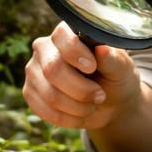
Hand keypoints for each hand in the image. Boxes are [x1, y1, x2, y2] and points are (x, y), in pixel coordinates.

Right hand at [22, 22, 140, 130]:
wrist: (109, 103)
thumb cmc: (115, 78)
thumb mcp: (121, 68)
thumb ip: (112, 59)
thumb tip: (102, 49)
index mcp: (67, 33)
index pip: (62, 37)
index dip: (75, 53)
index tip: (92, 68)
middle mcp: (45, 48)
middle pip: (53, 69)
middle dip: (81, 89)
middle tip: (100, 96)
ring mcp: (34, 70)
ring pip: (49, 94)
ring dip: (77, 107)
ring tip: (91, 105)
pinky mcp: (30, 92)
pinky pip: (43, 110)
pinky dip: (67, 118)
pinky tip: (79, 114)